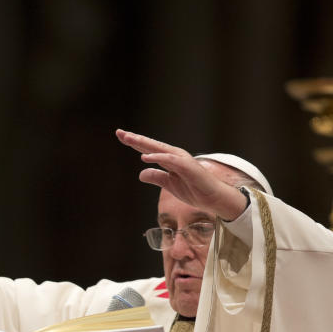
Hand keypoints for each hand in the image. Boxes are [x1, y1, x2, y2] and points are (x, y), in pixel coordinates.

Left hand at [116, 130, 246, 220]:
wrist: (213, 198)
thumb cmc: (193, 189)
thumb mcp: (169, 184)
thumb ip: (156, 177)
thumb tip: (141, 173)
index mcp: (169, 159)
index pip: (148, 149)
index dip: (134, 142)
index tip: (120, 136)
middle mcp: (174, 155)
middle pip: (151, 145)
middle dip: (135, 139)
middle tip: (120, 133)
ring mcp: (181, 160)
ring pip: (159, 149)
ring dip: (144, 144)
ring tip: (129, 139)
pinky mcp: (188, 166)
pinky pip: (170, 160)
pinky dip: (158, 157)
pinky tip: (145, 156)